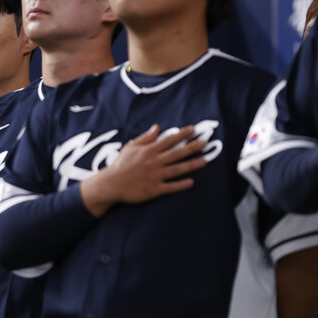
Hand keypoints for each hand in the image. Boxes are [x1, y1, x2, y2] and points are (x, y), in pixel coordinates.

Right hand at [81, 124, 207, 216]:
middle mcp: (154, 162)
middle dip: (192, 147)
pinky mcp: (154, 189)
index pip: (169, 140)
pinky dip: (181, 185)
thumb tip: (157, 127)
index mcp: (148, 151)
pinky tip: (191, 182)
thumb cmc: (120, 164)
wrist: (111, 184)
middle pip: (177, 153)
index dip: (182, 134)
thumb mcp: (131, 147)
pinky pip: (170, 186)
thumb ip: (146, 137)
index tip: (193, 130)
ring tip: (204, 161)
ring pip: (177, 169)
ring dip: (192, 165)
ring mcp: (155, 176)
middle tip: (205, 142)